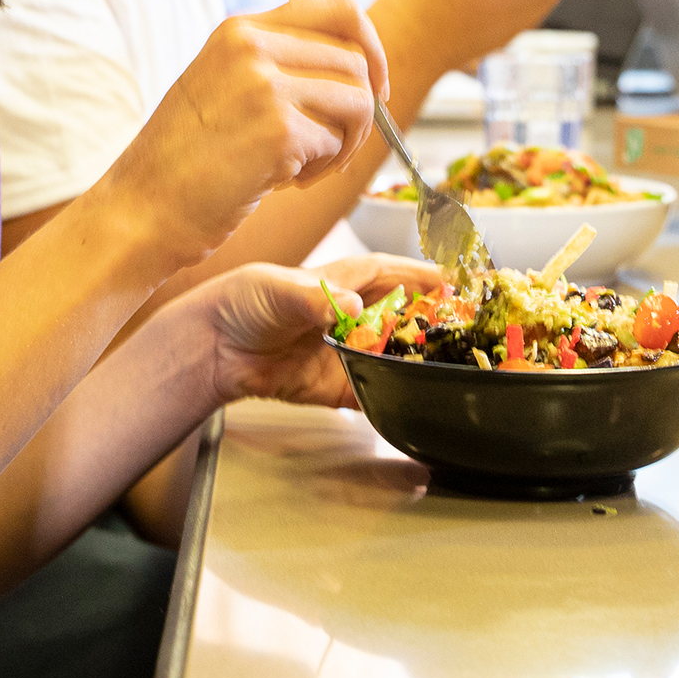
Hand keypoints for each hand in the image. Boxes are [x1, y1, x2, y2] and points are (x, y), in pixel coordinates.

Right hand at [108, 0, 388, 266]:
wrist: (143, 209)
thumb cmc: (183, 160)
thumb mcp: (222, 84)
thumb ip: (274, 63)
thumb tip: (356, 65)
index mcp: (239, 29)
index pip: (337, 7)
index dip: (369, 46)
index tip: (371, 84)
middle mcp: (252, 46)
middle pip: (355, 61)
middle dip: (359, 111)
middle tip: (331, 148)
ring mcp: (264, 86)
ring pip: (358, 101)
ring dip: (345, 143)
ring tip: (305, 166)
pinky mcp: (278, 131)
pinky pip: (337, 143)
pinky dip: (322, 169)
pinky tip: (282, 182)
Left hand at [198, 256, 437, 408]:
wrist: (214, 348)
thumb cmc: (244, 302)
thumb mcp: (279, 291)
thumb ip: (315, 298)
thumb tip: (348, 304)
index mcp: (341, 283)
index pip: (392, 274)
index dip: (423, 275)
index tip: (456, 280)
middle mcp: (350, 316)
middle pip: (401, 316)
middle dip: (431, 321)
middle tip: (464, 329)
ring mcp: (344, 352)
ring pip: (391, 357)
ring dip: (414, 362)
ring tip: (446, 367)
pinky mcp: (334, 385)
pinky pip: (369, 394)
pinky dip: (388, 400)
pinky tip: (409, 403)